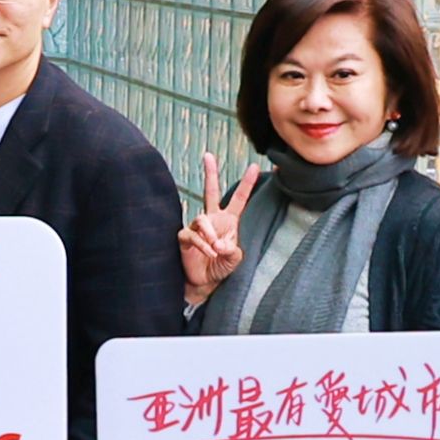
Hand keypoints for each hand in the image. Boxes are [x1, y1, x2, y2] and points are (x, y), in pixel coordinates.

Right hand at [178, 152, 261, 314]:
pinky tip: (209, 252)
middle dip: (210, 173)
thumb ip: (232, 251)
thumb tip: (220, 244)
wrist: (203, 283)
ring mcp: (197, 227)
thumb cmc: (221, 268)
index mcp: (229, 221)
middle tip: (208, 155)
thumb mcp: (234, 261)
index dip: (247, 184)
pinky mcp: (185, 238)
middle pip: (211, 191)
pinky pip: (191, 235)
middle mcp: (212, 220)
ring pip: (200, 218)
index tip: (254, 166)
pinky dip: (202, 244)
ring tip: (215, 249)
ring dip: (209, 233)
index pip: (239, 199)